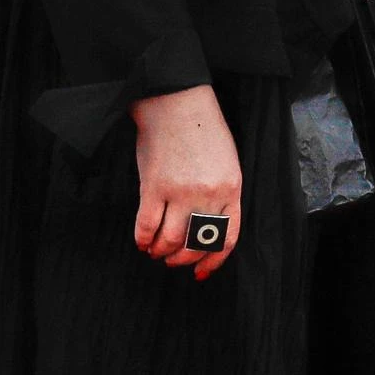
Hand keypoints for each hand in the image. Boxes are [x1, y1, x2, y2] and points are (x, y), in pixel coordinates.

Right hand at [131, 85, 242, 276]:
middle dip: (183, 259)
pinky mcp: (154, 186)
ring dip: (161, 251)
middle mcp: (208, 195)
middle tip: (173, 260)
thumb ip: (222, 193)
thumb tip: (209, 224)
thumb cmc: (203, 129)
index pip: (226, 238)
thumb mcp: (226, 162)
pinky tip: (142, 241)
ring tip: (155, 250)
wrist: (177, 102)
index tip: (201, 271)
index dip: (213, 261)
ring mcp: (180, 192)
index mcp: (231, 188)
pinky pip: (146, 226)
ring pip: (170, 240)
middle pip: (197, 244)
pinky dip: (142, 239)